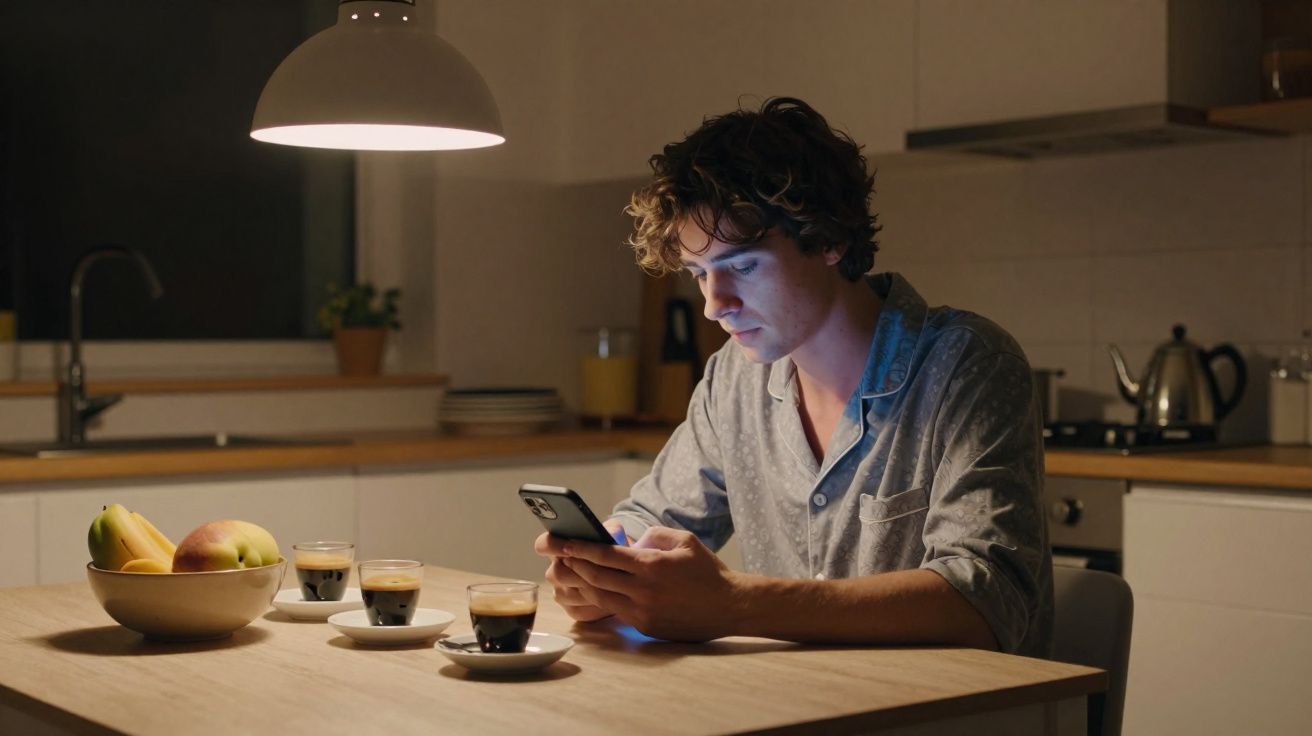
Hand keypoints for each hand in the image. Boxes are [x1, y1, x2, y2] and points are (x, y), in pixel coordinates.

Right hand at [535, 519, 627, 622]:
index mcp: (559, 547)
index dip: (553, 546)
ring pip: (566, 594)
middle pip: (556, 573)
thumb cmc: (613, 550)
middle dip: (577, 572)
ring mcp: (561, 591)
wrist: (622, 572)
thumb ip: (611, 530)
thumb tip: (610, 533)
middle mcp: (555, 570)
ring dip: (586, 588)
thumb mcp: (613, 535)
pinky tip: (609, 598)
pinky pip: (576, 610)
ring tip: (607, 584)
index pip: (544, 544)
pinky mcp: (572, 609)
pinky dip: (592, 605)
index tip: (569, 548)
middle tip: (597, 569)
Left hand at [544, 526, 741, 641]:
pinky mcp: (645, 627)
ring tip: (569, 572)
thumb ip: (654, 535)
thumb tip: (631, 542)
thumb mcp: (684, 540)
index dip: (579, 548)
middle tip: (558, 556)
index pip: (605, 555)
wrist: (729, 607)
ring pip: (600, 597)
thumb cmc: (707, 570)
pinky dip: (600, 600)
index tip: (562, 542)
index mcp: (651, 565)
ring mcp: (643, 611)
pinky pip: (615, 611)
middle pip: (595, 577)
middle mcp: (643, 589)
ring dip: (582, 584)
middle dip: (573, 565)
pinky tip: (592, 590)